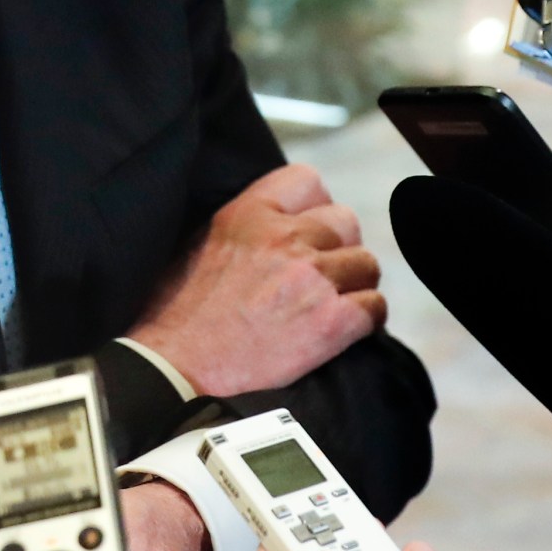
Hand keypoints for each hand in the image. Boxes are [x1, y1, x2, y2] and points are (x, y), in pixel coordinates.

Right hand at [129, 165, 384, 396]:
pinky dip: (365, 320)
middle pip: (346, 222)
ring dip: (354, 285)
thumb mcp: (203, 243)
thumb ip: (248, 226)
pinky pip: (375, 308)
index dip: (315, 206)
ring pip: (366, 265)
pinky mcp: (331, 323)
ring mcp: (312, 279)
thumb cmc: (178, 315)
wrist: (176, 370)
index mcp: (249, 214)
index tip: (308, 229)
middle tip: (321, 274)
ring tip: (332, 305)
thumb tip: (279, 225)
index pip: (309, 180)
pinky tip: (343, 330)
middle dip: (338, 247)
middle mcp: (285, 239)